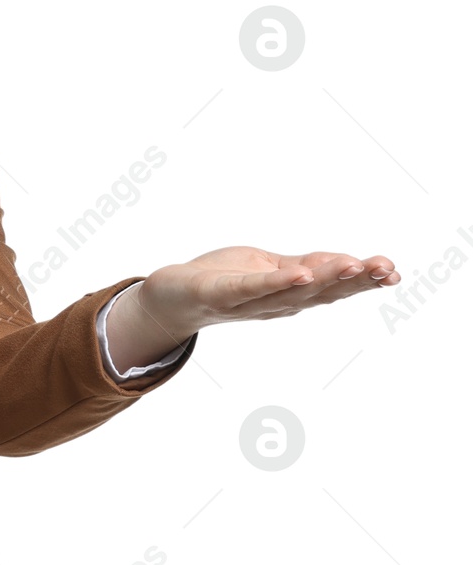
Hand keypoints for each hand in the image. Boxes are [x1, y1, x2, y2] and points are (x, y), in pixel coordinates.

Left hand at [139, 247, 400, 334]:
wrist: (169, 295)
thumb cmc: (223, 279)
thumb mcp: (270, 267)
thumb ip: (304, 266)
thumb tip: (346, 262)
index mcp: (290, 293)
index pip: (332, 284)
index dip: (363, 279)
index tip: (394, 271)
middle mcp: (275, 303)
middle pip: (321, 291)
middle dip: (355, 280)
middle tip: (386, 269)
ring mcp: (249, 301)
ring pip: (292, 290)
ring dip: (324, 278)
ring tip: (352, 265)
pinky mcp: (220, 295)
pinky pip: (251, 289)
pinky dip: (275, 282)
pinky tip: (298, 274)